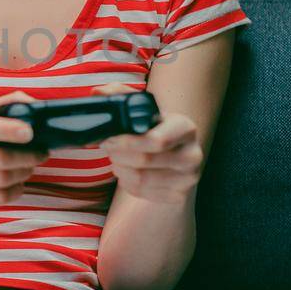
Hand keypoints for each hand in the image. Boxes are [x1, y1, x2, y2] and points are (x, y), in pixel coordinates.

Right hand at [0, 91, 51, 210]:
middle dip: (29, 157)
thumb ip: (2, 104)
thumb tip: (34, 105)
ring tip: (30, 165)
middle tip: (41, 153)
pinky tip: (18, 181)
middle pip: (1, 160)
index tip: (29, 132)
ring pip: (3, 181)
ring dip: (25, 172)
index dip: (8, 130)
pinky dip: (16, 190)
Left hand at [91, 83, 202, 204]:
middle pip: (144, 161)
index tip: (109, 138)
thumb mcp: (144, 110)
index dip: (126, 141)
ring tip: (116, 158)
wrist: (176, 155)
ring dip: (120, 168)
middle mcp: (192, 154)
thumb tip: (98, 92)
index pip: (157, 140)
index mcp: (186, 128)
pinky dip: (127, 183)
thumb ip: (120, 94)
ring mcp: (188, 178)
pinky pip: (142, 192)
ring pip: (140, 179)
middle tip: (108, 147)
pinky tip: (127, 172)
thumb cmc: (155, 129)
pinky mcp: (179, 196)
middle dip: (118, 154)